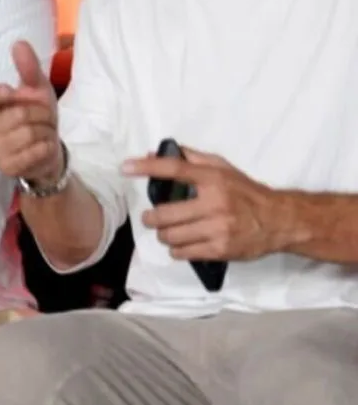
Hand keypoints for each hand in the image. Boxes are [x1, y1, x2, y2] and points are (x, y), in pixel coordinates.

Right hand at [0, 41, 63, 182]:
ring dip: (45, 132)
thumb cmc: (38, 115)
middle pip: (18, 114)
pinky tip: (43, 149)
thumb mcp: (37, 89)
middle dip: (41, 114)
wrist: (48, 149)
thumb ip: (28, 68)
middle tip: (44, 118)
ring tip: (43, 134)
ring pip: (27, 134)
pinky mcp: (6, 167)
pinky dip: (46, 148)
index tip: (11, 90)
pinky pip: (32, 153)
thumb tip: (19, 43)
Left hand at [124, 148, 282, 260]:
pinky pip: (184, 252)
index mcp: (213, 179)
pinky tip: (179, 244)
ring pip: (171, 235)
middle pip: (165, 213)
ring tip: (165, 231)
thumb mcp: (221, 168)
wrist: (279, 220)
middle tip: (150, 218)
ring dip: (162, 235)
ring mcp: (218, 228)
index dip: (147, 167)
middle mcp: (214, 203)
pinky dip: (176, 249)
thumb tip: (155, 152)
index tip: (125, 168)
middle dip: (151, 218)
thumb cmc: (245, 191)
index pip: (174, 169)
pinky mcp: (221, 250)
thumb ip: (190, 158)